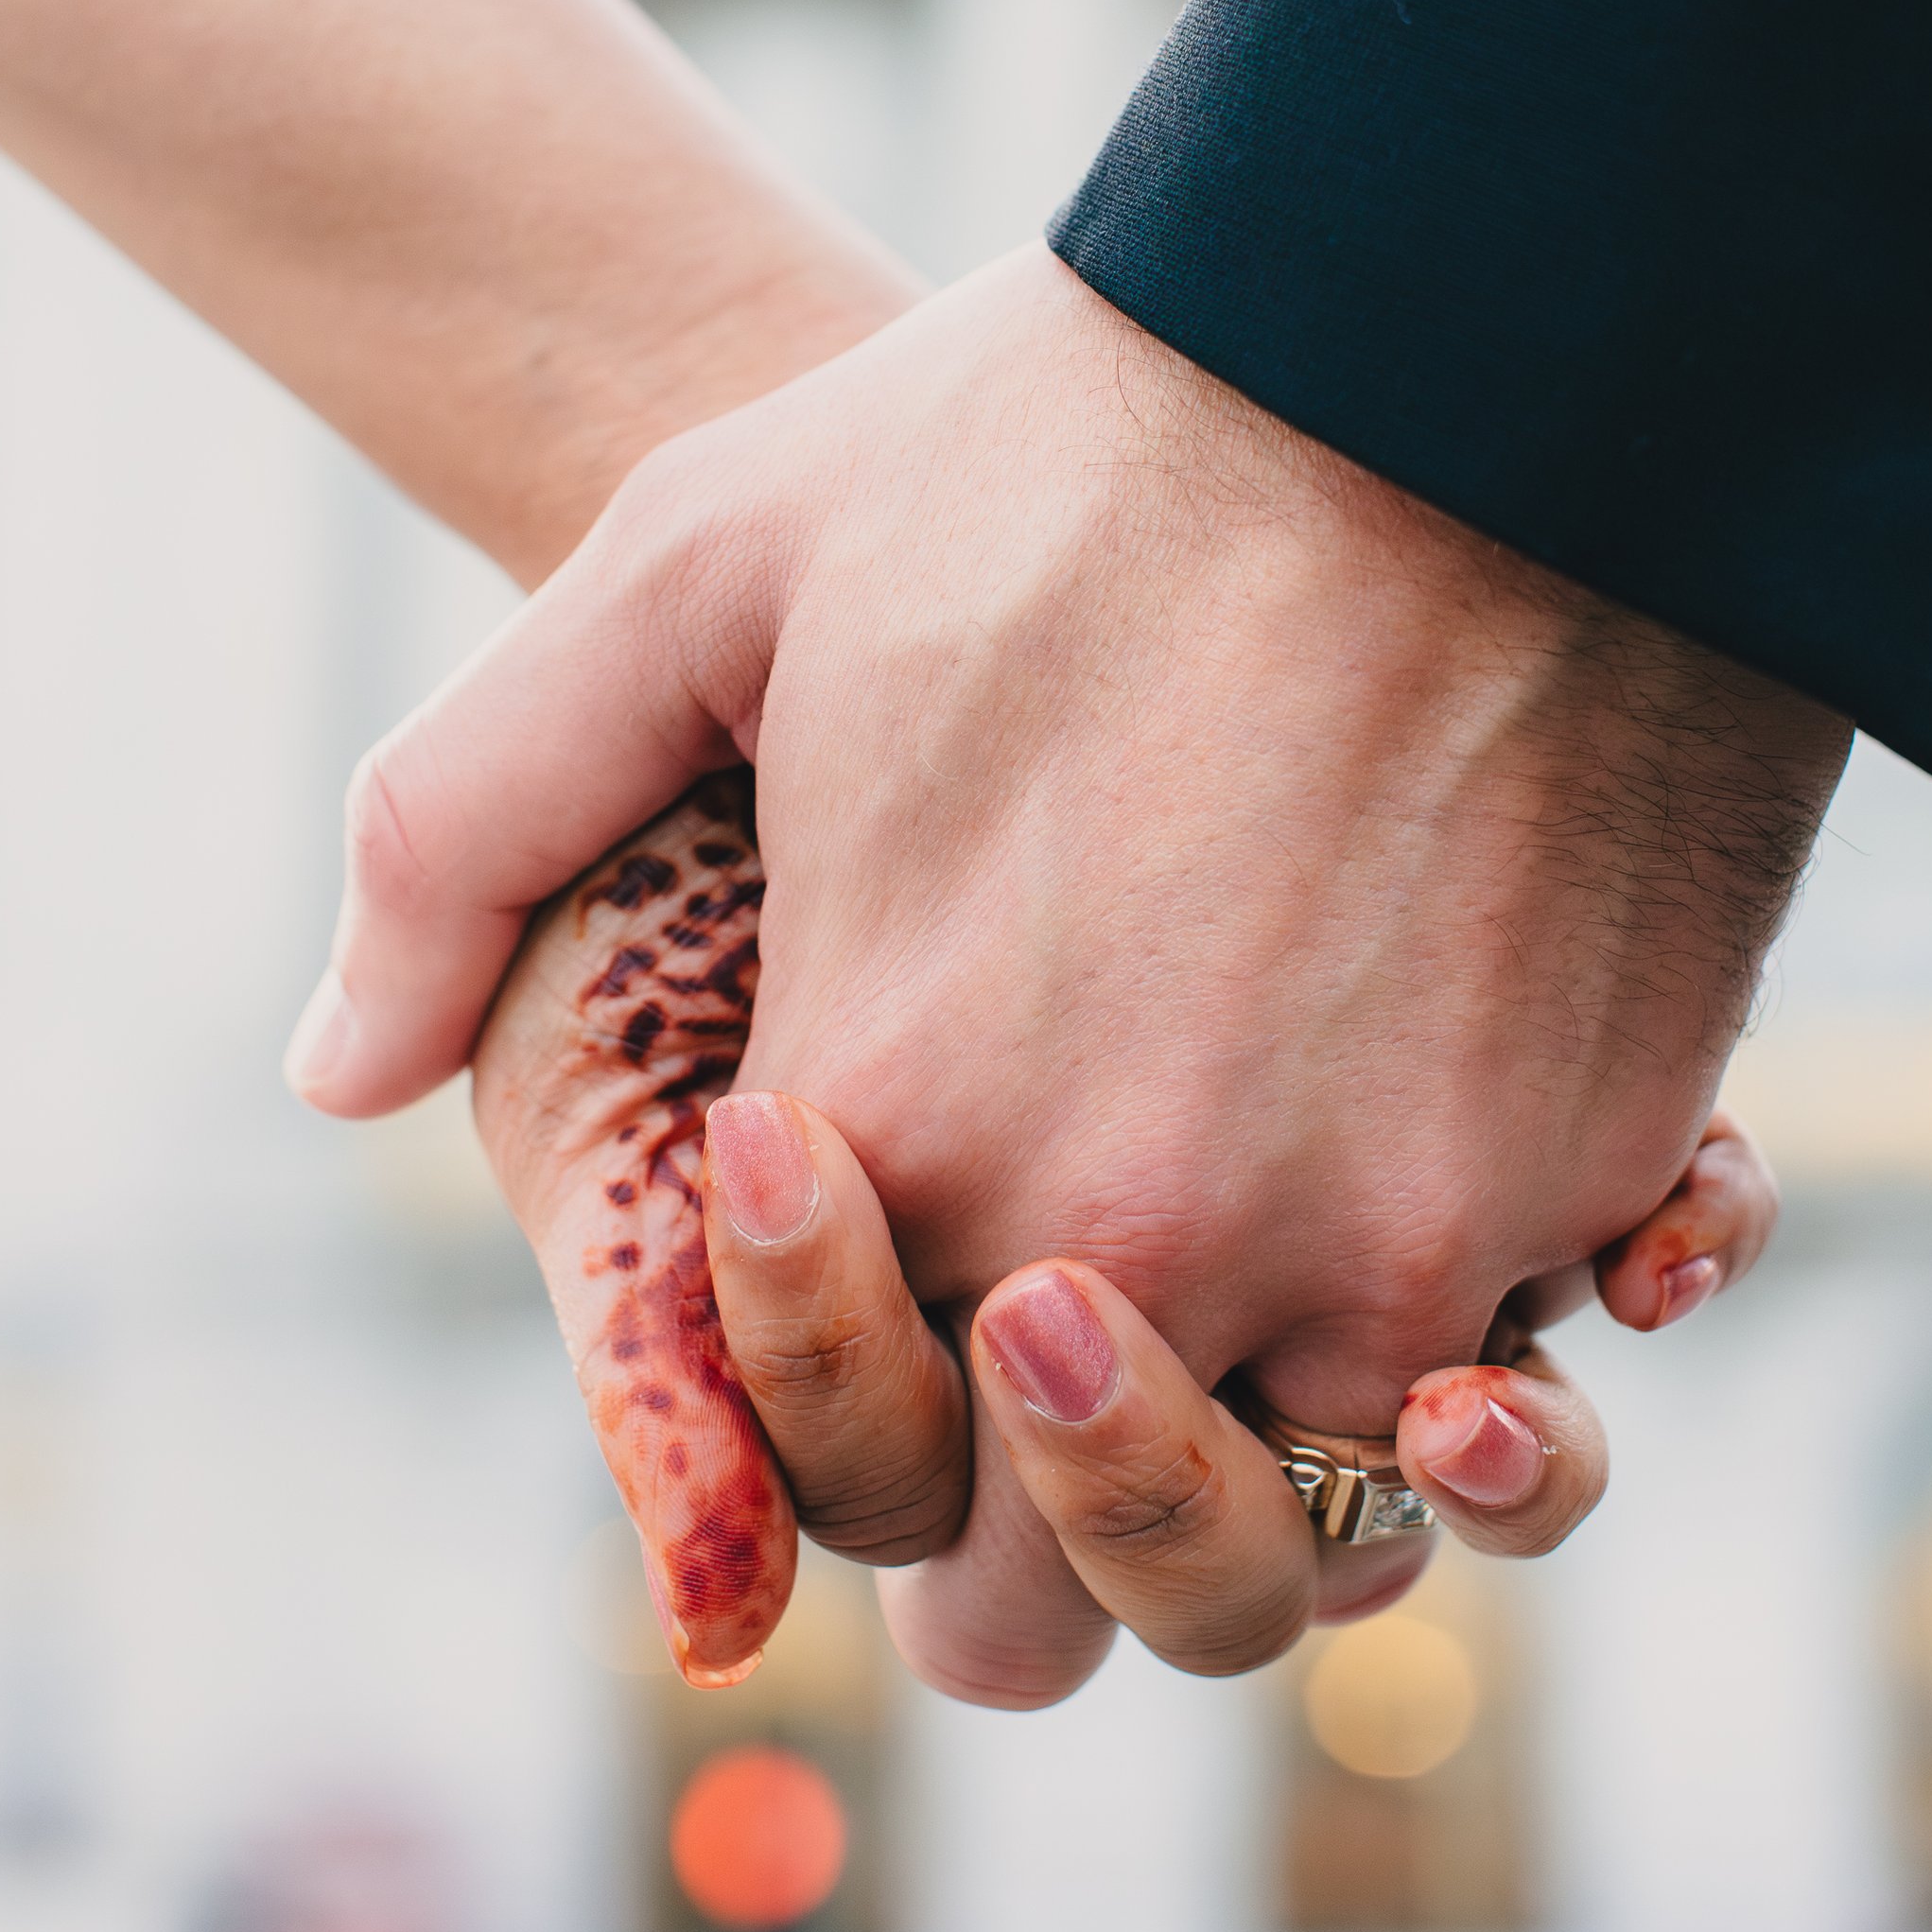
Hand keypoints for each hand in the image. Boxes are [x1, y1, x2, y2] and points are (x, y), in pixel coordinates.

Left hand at [290, 245, 1848, 1704]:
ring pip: (1304, 1557)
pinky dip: (1494, 1384)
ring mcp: (1391, 1226)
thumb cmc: (1062, 427)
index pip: (821, 1464)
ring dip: (1258, 1492)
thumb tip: (337, 1070)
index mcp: (895, 1117)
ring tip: (1246, 1296)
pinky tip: (1451, 1234)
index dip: (820, 1377)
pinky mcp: (1594, 1164)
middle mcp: (1136, 1234)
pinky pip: (1531, 1409)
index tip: (865, 1162)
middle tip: (1037, 1349)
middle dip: (1014, 1542)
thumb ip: (464, 827)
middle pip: (1051, 1609)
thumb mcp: (690, 558)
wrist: (1457, 322)